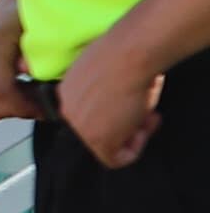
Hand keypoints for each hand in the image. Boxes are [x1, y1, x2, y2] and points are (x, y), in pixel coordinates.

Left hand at [63, 19, 166, 166]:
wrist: (129, 53)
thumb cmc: (125, 53)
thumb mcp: (105, 72)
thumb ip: (101, 91)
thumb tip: (115, 102)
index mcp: (65, 91)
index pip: (86, 114)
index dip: (113, 112)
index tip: (130, 102)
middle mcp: (67, 110)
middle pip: (95, 130)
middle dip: (123, 124)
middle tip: (143, 113)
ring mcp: (80, 127)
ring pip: (105, 145)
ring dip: (131, 135)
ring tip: (147, 116)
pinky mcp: (97, 140)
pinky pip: (114, 159)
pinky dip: (134, 151)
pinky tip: (144, 130)